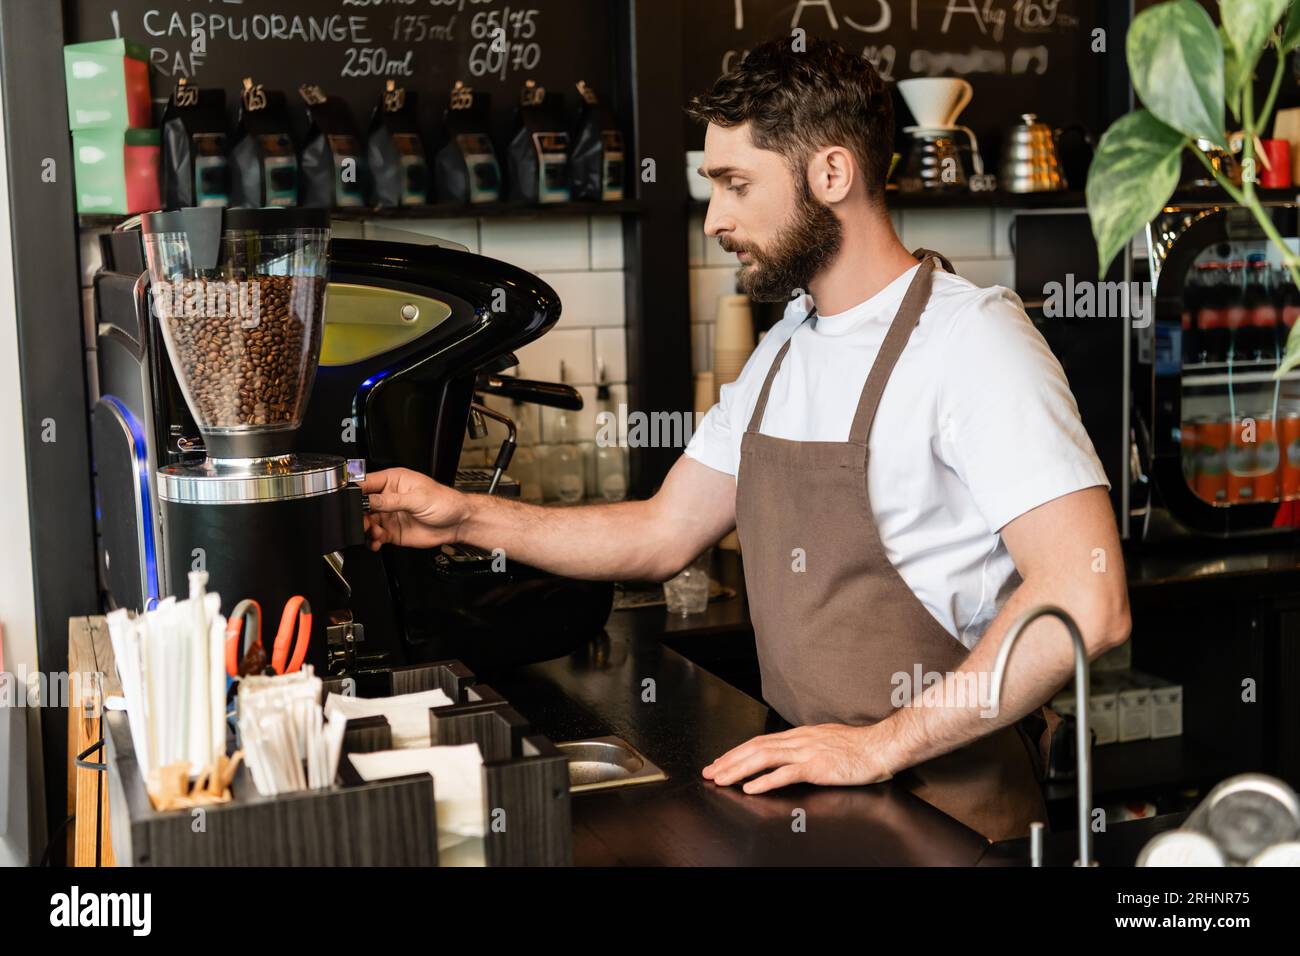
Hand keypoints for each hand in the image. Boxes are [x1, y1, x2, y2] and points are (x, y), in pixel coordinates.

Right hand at [359, 467, 472, 550]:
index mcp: (393, 481)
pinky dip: (373, 540)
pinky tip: (377, 541)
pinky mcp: (393, 531)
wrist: (458, 523)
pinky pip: (376, 536)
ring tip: (374, 532)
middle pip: (362, 505)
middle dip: (358, 514)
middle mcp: (388, 497)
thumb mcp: (417, 498)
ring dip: (366, 529)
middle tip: (363, 521)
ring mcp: (390, 515)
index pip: (366, 482)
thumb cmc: (445, 502)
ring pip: (366, 522)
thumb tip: (369, 500)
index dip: (355, 491)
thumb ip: (391, 501)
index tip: (349, 501)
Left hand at [701, 722, 897, 794]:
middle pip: (755, 748)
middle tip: (710, 772)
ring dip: (739, 769)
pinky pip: (785, 773)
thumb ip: (807, 747)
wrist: (881, 746)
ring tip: (721, 779)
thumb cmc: (859, 747)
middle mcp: (799, 740)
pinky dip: (765, 781)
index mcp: (800, 735)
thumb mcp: (827, 741)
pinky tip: (751, 788)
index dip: (737, 751)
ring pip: (763, 758)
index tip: (721, 761)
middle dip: (729, 760)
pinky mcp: (817, 766)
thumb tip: (790, 755)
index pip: (760, 741)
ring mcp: (807, 751)